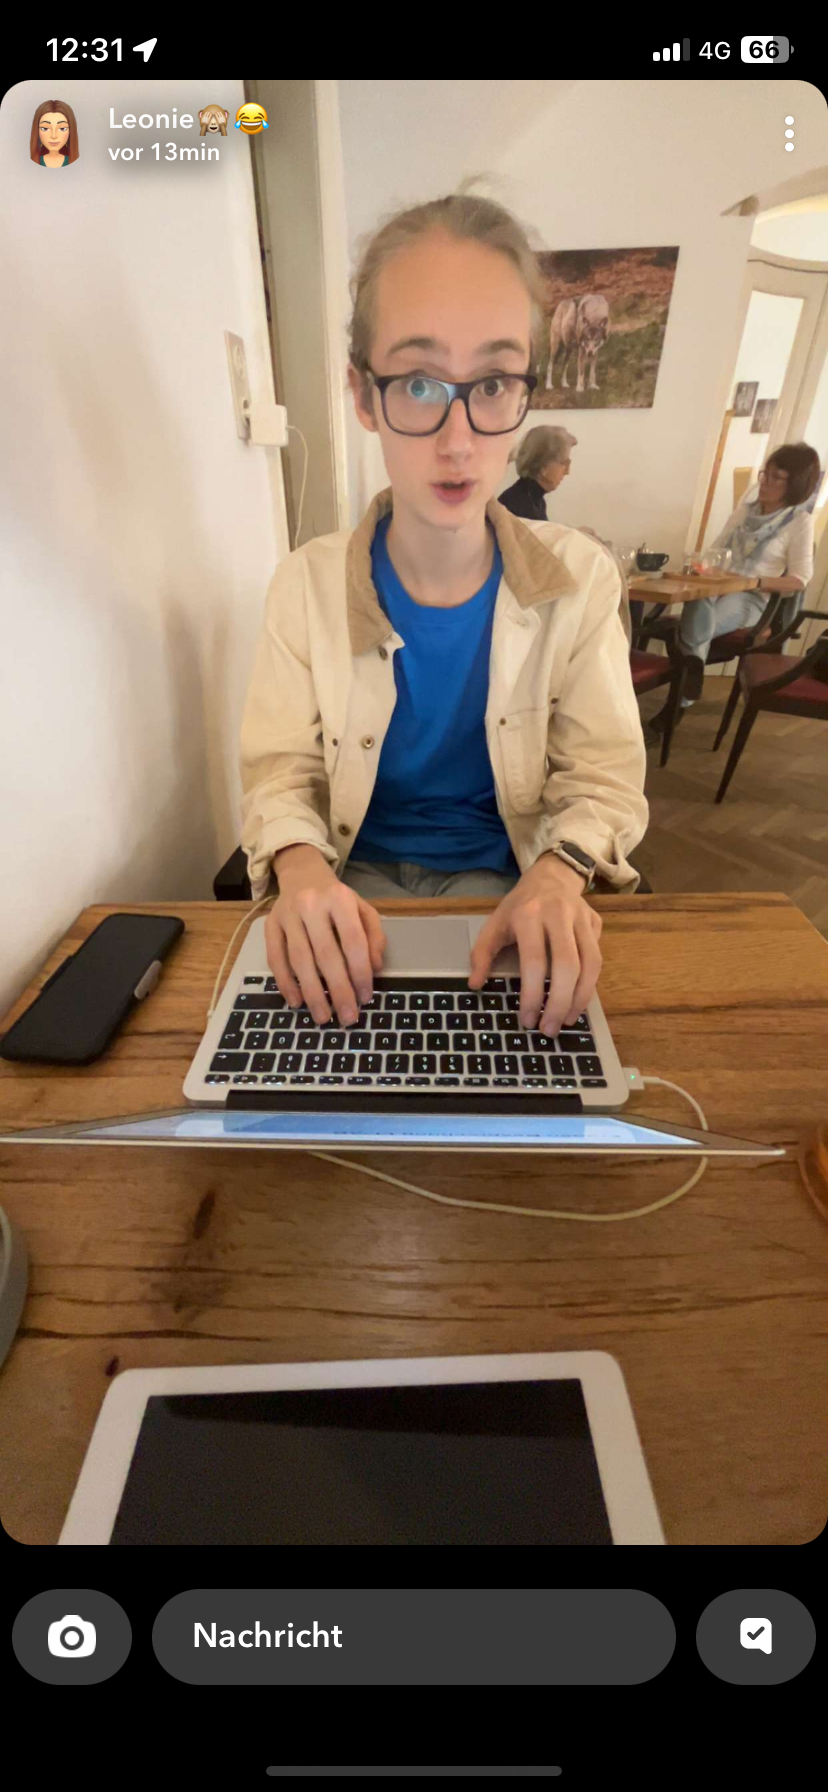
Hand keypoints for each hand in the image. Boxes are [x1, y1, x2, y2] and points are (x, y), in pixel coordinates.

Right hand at [265, 846, 385, 1025]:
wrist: (302, 875)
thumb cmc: (337, 900)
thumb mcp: (362, 909)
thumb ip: (374, 936)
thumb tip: (375, 968)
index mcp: (340, 898)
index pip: (353, 940)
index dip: (360, 972)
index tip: (365, 997)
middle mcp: (311, 904)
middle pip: (326, 954)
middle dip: (338, 990)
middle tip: (347, 1017)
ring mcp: (287, 915)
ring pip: (299, 960)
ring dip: (311, 992)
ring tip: (323, 1017)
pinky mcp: (270, 925)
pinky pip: (275, 958)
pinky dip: (285, 983)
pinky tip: (296, 1001)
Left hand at [467, 853, 602, 1035]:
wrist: (550, 876)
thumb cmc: (520, 906)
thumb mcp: (495, 923)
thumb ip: (482, 954)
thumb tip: (475, 984)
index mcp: (529, 915)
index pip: (534, 962)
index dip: (532, 995)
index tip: (527, 1019)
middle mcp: (559, 915)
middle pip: (567, 966)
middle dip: (559, 1003)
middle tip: (549, 1029)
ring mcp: (581, 919)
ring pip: (590, 965)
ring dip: (580, 999)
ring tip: (567, 1021)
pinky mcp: (596, 923)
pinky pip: (597, 959)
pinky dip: (590, 985)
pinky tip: (577, 1002)